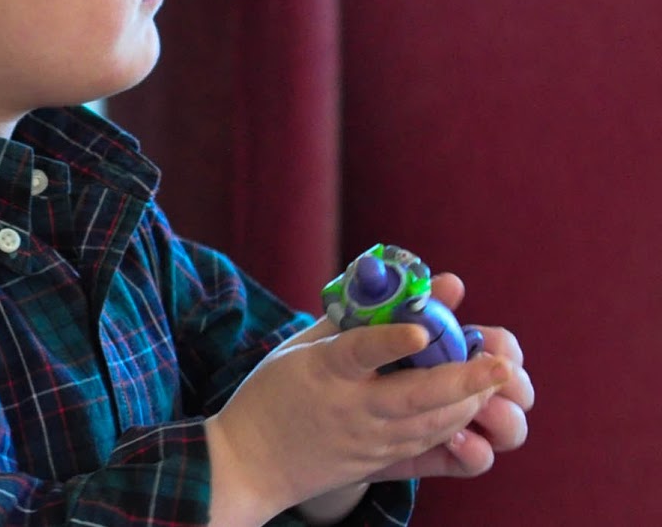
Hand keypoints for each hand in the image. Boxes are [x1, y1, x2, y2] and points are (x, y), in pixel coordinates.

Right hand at [205, 292, 513, 522]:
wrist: (251, 463)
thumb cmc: (272, 394)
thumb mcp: (297, 349)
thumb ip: (352, 321)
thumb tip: (397, 289)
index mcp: (321, 373)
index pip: (358, 353)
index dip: (390, 340)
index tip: (421, 329)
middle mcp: (348, 409)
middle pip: (413, 397)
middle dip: (463, 381)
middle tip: (502, 364)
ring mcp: (366, 441)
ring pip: (430, 424)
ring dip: (467, 401)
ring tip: (494, 379)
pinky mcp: (377, 463)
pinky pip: (426, 444)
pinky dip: (452, 423)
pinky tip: (470, 404)